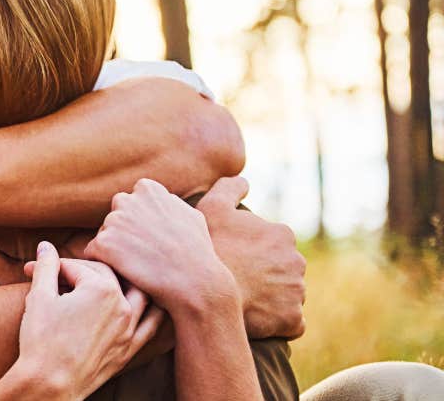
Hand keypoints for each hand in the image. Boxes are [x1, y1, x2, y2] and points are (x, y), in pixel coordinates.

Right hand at [0, 243, 162, 399]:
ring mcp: (130, 329)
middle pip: (105, 276)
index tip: (34, 269)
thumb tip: (46, 245)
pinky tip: (149, 304)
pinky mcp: (130, 349)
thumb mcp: (39, 296)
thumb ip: (47, 266)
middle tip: (55, 276)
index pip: (78, 267)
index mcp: (101, 289)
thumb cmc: (41, 340)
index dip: (54, 266)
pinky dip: (152, 311)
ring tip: (109, 277)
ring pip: (138, 295)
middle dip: (79, 272)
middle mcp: (122, 306)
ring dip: (125, 282)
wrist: (49, 384)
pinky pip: (151, 326)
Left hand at [85, 178, 238, 311]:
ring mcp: (113, 221)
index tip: (151, 240)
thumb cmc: (197, 252)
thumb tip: (160, 197)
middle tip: (141, 255)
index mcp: (147, 189)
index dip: (139, 224)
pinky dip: (104, 264)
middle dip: (123, 234)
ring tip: (137, 267)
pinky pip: (93, 253)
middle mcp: (126, 200)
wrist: (194, 282)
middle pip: (115, 218)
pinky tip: (123, 274)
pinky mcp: (103, 243)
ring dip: (114, 251)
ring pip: (104, 236)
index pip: (131, 203)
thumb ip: (169, 202)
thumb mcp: (190, 215)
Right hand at [196, 177, 306, 338]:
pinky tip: (258, 318)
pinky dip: (278, 321)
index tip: (233, 258)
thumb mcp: (211, 206)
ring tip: (244, 300)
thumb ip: (230, 187)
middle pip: (282, 268)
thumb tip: (245, 181)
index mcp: (282, 234)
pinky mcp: (293, 319)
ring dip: (271, 297)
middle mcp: (297, 261)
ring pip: (287, 294)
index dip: (251, 251)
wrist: (206, 293)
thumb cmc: (208, 247)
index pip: (272, 243)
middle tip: (237, 279)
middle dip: (265, 274)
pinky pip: (290, 321)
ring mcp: (297, 292)